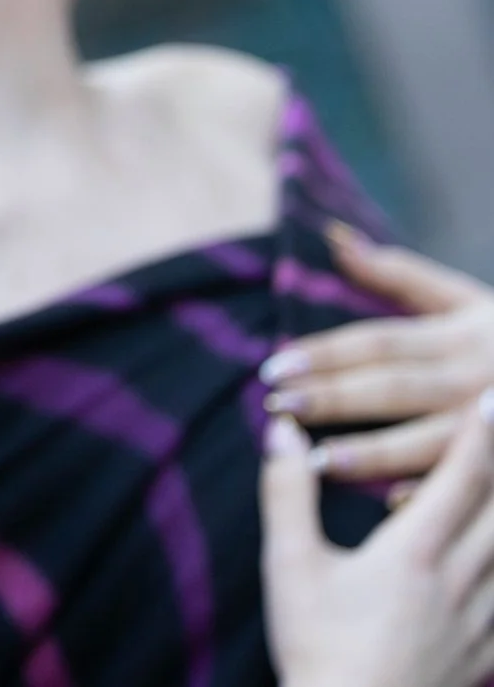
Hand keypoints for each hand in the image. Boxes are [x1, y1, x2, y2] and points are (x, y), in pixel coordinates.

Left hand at [262, 225, 493, 480]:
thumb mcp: (467, 299)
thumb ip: (400, 274)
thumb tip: (335, 240)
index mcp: (460, 336)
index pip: (380, 343)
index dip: (326, 353)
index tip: (272, 365)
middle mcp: (476, 379)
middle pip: (395, 388)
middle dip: (335, 398)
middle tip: (277, 406)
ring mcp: (491, 427)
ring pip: (428, 441)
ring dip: (373, 453)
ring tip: (314, 461)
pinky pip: (472, 483)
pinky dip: (432, 490)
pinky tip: (390, 504)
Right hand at [264, 392, 493, 686]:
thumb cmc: (316, 645)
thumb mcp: (290, 564)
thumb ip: (288, 493)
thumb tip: (283, 430)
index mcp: (413, 553)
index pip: (459, 479)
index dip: (480, 434)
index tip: (491, 397)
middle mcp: (458, 581)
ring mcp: (478, 622)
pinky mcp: (483, 655)